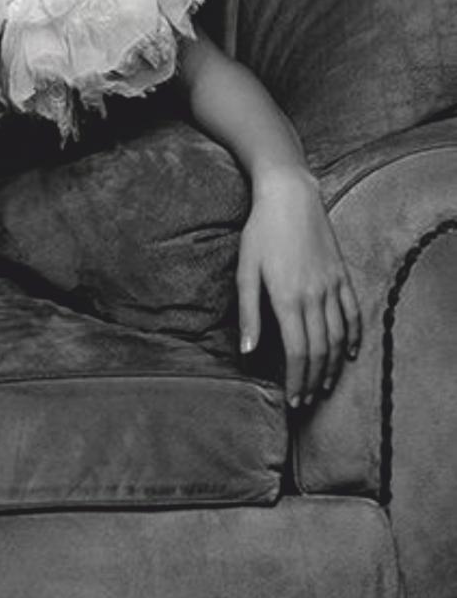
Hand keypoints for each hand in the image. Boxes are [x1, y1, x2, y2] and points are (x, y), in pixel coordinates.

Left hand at [236, 167, 362, 408]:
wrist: (290, 197)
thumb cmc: (260, 233)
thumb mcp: (245, 272)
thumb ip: (249, 313)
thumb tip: (247, 351)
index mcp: (288, 298)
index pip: (297, 352)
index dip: (296, 379)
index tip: (293, 399)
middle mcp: (314, 296)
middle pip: (319, 350)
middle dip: (313, 379)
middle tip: (306, 400)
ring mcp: (332, 285)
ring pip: (339, 336)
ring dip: (333, 365)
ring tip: (324, 384)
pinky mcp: (342, 275)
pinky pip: (353, 312)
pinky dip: (353, 336)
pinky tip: (349, 353)